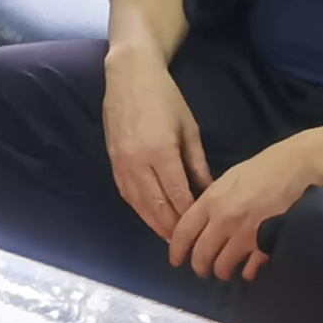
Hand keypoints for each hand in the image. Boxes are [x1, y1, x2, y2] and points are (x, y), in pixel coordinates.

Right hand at [103, 47, 211, 245]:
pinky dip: (139, 210)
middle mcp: (137, 163)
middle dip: (173, 227)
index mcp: (160, 153)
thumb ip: (198, 164)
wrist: (129, 77)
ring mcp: (121, 164)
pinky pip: (127, 194)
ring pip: (139, 204)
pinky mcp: (113, 162)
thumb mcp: (189, 129)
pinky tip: (150, 218)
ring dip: (155, 223)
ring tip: (170, 238)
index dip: (190, 215)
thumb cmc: (166, 98)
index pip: (178, 195)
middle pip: (157, 206)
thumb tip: (209, 192)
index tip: (203, 230)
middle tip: (188, 245)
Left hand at [161, 132, 322, 283]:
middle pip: (201, 255)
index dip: (176, 249)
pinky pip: (250, 268)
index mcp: (211, 201)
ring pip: (223, 267)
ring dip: (221, 271)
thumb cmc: (264, 168)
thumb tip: (201, 222)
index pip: (183, 232)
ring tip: (224, 270)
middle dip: (199, 267)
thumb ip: (212, 201)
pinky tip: (248, 270)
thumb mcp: (229, 179)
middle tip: (202, 270)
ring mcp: (246, 234)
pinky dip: (247, 272)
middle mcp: (224, 220)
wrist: (299, 168)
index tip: (175, 259)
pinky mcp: (267, 244)